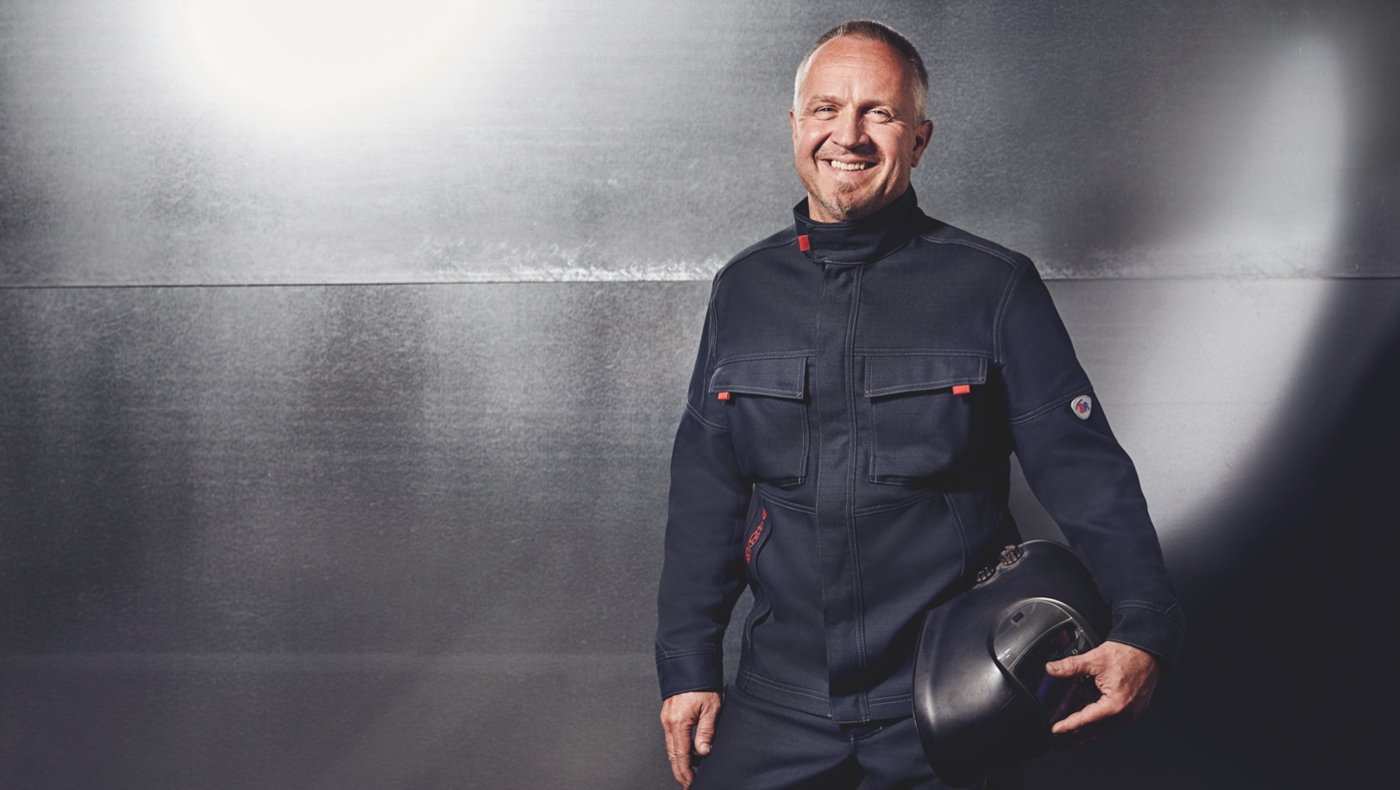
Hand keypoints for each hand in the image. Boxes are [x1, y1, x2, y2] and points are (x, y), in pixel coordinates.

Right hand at [660, 691, 720, 787]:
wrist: (690, 666)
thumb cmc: (702, 685)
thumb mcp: (711, 709)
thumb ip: (706, 732)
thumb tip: (703, 752)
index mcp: (678, 723)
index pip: (681, 755)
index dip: (686, 771)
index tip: (691, 783)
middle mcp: (668, 722)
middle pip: (672, 755)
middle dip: (679, 772)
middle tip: (687, 784)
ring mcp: (666, 718)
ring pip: (670, 747)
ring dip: (678, 762)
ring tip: (687, 773)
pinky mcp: (668, 715)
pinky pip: (670, 737)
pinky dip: (676, 749)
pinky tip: (685, 754)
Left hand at [1045, 641, 1159, 748]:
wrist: (1148, 650)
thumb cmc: (1128, 655)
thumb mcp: (1095, 659)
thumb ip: (1071, 666)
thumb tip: (1052, 669)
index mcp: (1115, 705)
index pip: (1086, 720)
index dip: (1068, 726)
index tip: (1055, 731)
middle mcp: (1125, 714)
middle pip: (1095, 731)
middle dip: (1075, 738)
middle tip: (1059, 744)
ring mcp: (1130, 714)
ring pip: (1103, 729)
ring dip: (1086, 734)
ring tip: (1069, 740)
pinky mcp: (1132, 710)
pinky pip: (1112, 723)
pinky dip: (1098, 726)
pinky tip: (1087, 726)